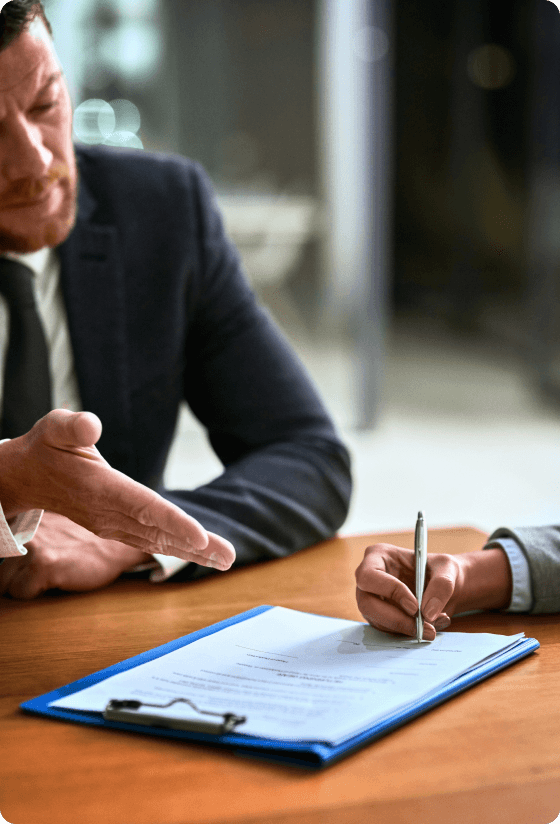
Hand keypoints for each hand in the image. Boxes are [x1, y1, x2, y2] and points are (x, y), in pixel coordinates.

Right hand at [0, 409, 234, 569]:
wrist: (25, 478)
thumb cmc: (45, 448)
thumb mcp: (53, 428)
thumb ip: (72, 426)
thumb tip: (92, 425)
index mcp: (101, 489)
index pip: (143, 507)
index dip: (172, 522)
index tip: (200, 536)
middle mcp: (109, 513)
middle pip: (158, 531)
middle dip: (195, 545)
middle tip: (230, 557)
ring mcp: (112, 525)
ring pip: (157, 541)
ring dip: (192, 552)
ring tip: (225, 559)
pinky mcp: (115, 528)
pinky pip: (149, 542)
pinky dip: (175, 549)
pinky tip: (201, 554)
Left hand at [0, 512, 148, 597]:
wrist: (118, 547)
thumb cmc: (86, 541)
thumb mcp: (50, 528)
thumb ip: (25, 536)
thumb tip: (3, 557)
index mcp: (22, 519)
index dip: (9, 565)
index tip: (23, 568)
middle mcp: (23, 528)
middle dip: (12, 579)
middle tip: (39, 576)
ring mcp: (32, 545)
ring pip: (3, 583)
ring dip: (22, 587)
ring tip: (48, 578)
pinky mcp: (43, 564)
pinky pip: (20, 593)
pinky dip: (35, 595)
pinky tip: (57, 581)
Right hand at [355, 542, 512, 639]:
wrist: (451, 587)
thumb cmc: (446, 570)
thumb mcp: (450, 571)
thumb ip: (441, 585)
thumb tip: (427, 612)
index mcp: (378, 557)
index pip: (369, 576)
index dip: (389, 592)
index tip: (415, 606)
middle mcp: (370, 578)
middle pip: (366, 602)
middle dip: (394, 618)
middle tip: (423, 628)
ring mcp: (373, 599)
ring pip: (375, 620)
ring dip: (402, 629)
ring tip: (432, 629)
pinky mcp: (382, 617)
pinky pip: (386, 630)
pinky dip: (406, 633)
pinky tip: (428, 628)